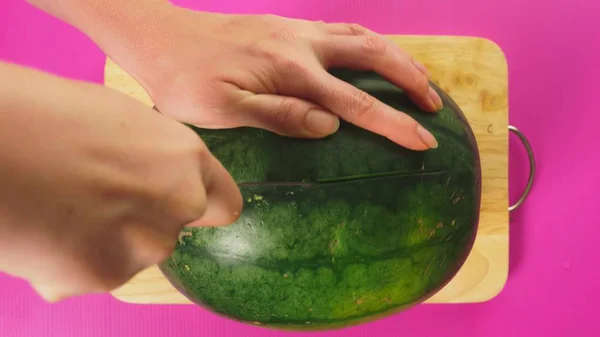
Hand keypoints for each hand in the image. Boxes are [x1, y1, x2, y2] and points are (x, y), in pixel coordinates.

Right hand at [0, 62, 241, 301]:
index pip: (225, 205)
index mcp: (187, 159)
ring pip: (134, 254)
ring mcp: (146, 244)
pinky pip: (97, 273)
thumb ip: (152, 159)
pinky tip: (45, 231)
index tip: (180, 207)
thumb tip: (150, 178)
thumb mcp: (119, 121)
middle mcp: (179, 204)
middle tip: (95, 200)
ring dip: (107, 243)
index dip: (201, 206)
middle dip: (144, 223)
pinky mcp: (104, 274)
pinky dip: (75, 261)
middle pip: (174, 230)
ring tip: (61, 209)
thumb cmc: (45, 113)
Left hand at [92, 7, 440, 149]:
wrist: (161, 37)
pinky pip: (342, 30)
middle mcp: (301, 44)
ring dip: (397, 57)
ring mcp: (296, 30)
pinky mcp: (288, 27)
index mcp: (289, 70)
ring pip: (362, 36)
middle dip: (411, 80)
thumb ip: (279, 116)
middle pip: (373, 55)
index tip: (424, 142)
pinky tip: (372, 55)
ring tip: (419, 79)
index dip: (393, 123)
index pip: (355, 102)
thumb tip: (330, 125)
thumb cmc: (184, 80)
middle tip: (435, 105)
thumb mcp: (222, 110)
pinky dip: (370, 43)